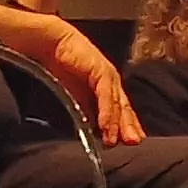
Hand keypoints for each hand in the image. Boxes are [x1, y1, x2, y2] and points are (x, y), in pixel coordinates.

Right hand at [48, 24, 139, 143]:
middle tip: (134, 144)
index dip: (126, 126)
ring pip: (116, 103)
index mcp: (106, 87)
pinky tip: (104, 125)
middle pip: (123, 108)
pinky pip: (105, 95)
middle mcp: (111, 82)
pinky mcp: (99, 70)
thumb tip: (92, 131)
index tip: (131, 142)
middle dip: (129, 127)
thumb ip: (86, 110)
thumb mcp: (76, 95)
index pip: (121, 109)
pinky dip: (106, 111)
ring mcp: (107, 75)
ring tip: (117, 141)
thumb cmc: (62, 67)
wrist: (53, 43)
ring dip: (116, 124)